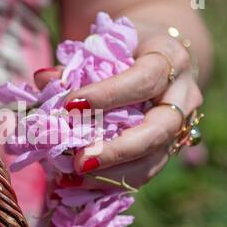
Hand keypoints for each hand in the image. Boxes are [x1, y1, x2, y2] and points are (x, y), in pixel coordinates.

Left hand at [48, 26, 202, 187]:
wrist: (161, 56)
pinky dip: (113, 179)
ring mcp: (182, 125)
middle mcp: (184, 93)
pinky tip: (81, 183)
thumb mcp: (106, 43)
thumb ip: (77, 63)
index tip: (70, 106)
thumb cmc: (127, 46)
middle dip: (118, 149)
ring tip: (73, 178)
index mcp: (169, 56)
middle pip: (160, 128)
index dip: (109, 94)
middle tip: (79, 161)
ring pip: (155, 158)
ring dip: (113, 173)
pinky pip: (147, 170)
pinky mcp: (171, 148)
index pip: (144, 78)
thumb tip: (43, 79)